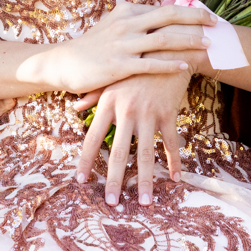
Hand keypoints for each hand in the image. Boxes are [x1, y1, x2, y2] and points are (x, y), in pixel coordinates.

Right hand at [17, 2, 211, 95]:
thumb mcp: (114, 26)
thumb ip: (137, 22)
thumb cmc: (92, 47)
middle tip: (216, 21)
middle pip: (169, 16)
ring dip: (189, 40)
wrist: (63, 63)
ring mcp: (123, 44)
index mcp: (128, 12)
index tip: (207, 15)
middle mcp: (127, 23)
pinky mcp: (119, 65)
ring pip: (163, 39)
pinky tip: (185, 66)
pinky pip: (150, 64)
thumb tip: (162, 16)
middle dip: (195, 17)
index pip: (165, 8)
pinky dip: (169, 65)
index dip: (188, 11)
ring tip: (208, 43)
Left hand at [73, 65, 192, 205]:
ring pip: (146, 153)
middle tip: (112, 203)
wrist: (166, 48)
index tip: (81, 181)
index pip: (92, 138)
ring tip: (144, 201)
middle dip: (115, 180)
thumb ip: (93, 96)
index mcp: (108, 104)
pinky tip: (175, 179)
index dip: (87, 161)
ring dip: (145, 180)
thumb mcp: (112, 78)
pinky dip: (174, 161)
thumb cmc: (135, 65)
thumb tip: (75, 108)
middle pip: (119, 152)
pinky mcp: (168, 112)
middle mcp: (126, 111)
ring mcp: (149, 113)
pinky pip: (171, 142)